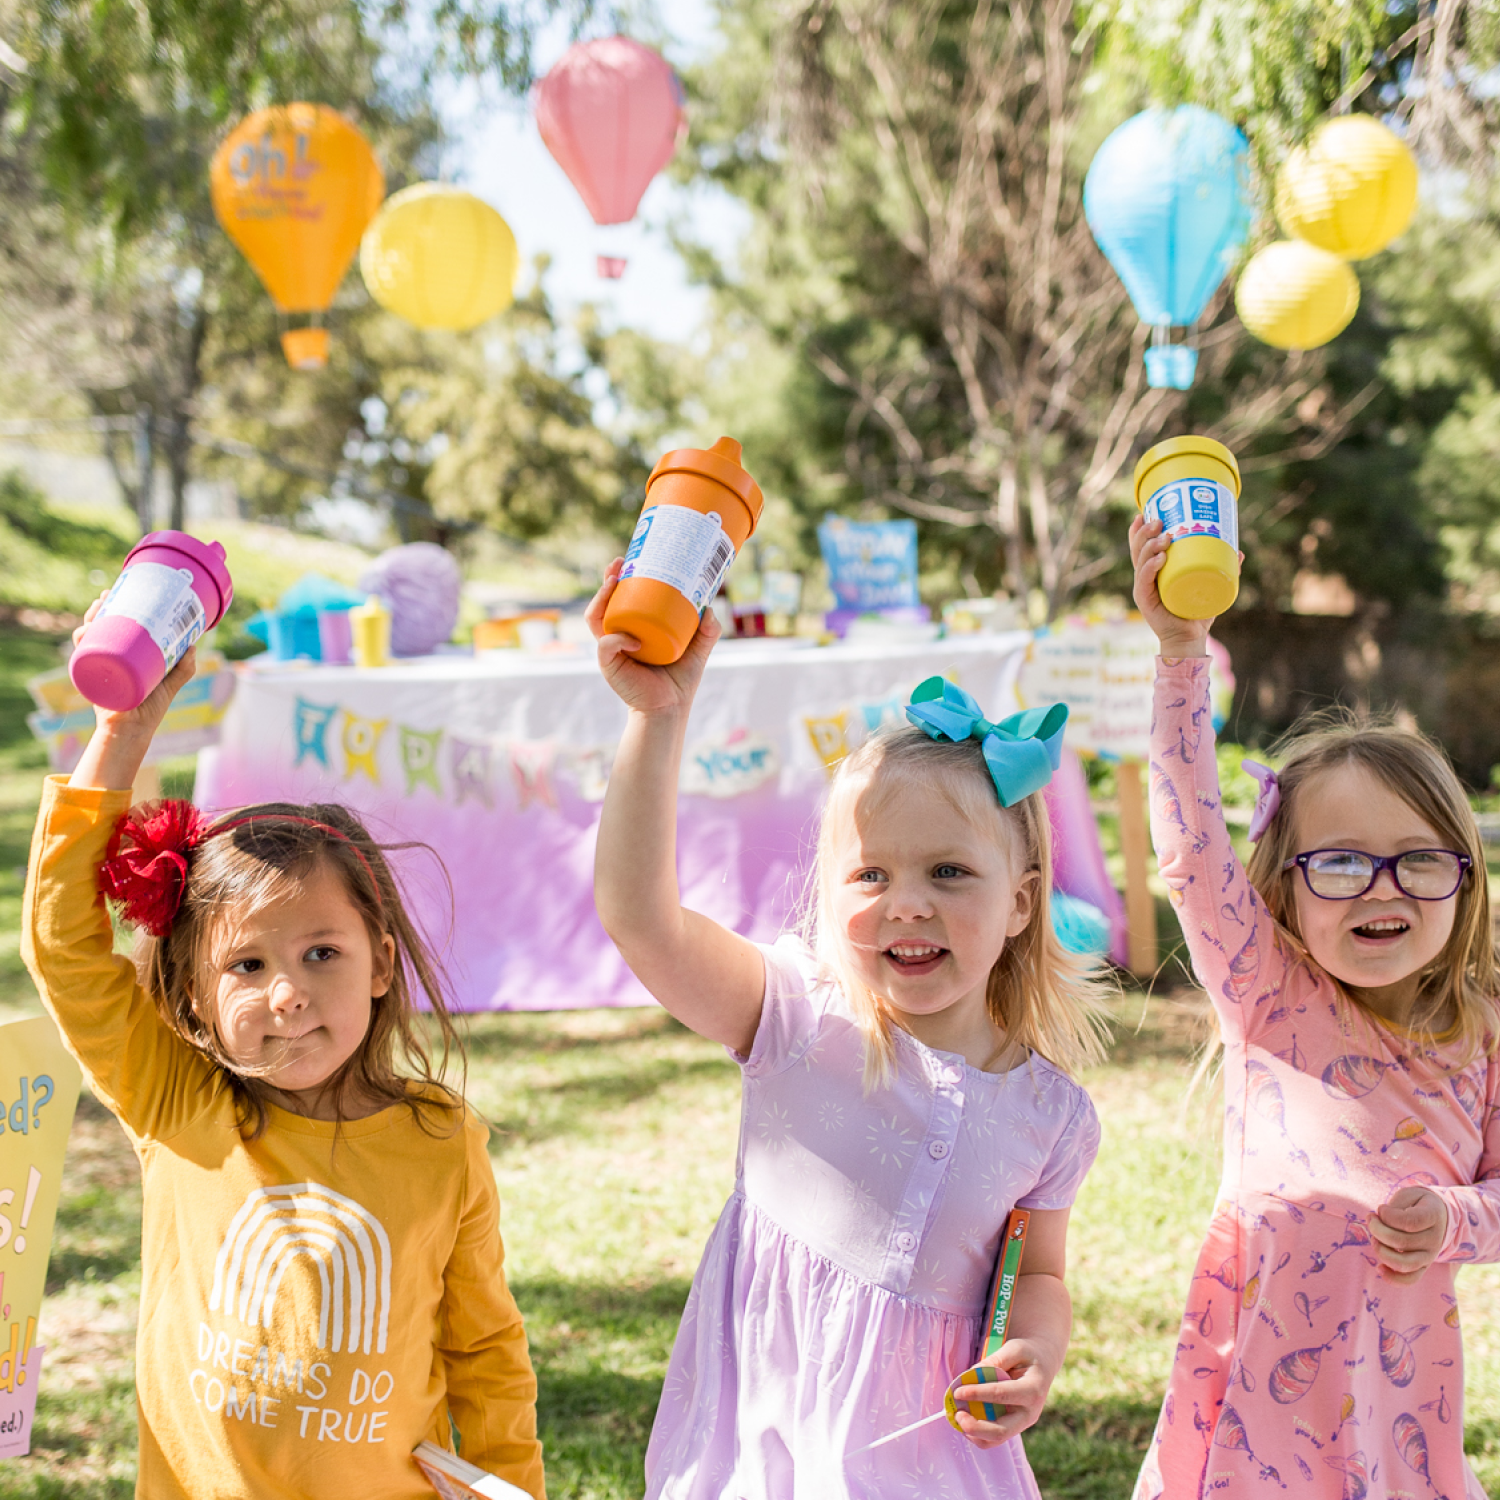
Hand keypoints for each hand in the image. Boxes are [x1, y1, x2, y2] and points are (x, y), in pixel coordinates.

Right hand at [68, 591, 199, 790]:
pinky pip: (83, 657)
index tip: (120, 592)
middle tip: (108, 596)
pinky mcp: (93, 678)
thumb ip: (184, 666)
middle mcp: (108, 658)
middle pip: (98, 627)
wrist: (136, 730)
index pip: (114, 627)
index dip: (114, 609)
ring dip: (89, 619)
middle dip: (98, 608)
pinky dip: (83, 642)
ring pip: (87, 637)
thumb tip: (194, 643)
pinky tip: (86, 631)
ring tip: (99, 608)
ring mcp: (98, 666)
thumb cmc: (150, 707)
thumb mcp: (170, 682)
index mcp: (123, 655)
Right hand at [585, 558, 719, 718]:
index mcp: (634, 627)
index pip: (621, 598)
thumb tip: (709, 607)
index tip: (628, 559)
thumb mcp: (698, 648)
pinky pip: (606, 646)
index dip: (619, 577)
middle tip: (618, 564)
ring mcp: (611, 649)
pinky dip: (617, 639)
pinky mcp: (609, 665)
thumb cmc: (680, 678)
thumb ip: (708, 629)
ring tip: (614, 583)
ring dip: (601, 598)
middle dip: (607, 580)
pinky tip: (633, 640)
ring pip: (595, 618)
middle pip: (603, 602)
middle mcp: (618, 635)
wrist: (670, 708)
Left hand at [946, 1340, 1056, 1449]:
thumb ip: (994, 1361)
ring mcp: (1022, 1423)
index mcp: (1032, 1391)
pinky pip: (995, 1438)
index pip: (1001, 1395)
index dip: (977, 1394)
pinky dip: (978, 1434)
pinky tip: (965, 1421)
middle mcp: (1029, 1413)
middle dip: (976, 1427)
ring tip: (958, 1418)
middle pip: (1002, 1431)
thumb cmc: (1027, 1355)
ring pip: (997, 1439)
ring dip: (974, 1434)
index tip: (957, 1392)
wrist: (1043, 1365)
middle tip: (957, 1415)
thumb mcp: (1014, 1349)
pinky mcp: (1015, 1427)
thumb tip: (971, 1375)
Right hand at [1129, 515, 1212, 658]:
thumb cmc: (1196, 613)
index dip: (1139, 530)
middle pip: (1137, 549)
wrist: (1189, 639)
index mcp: (1153, 572)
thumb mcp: (1209, 585)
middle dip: (1145, 532)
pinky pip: (1144, 580)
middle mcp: (1144, 578)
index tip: (1146, 512)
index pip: (1140, 547)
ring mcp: (1142, 589)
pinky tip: (1160, 558)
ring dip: (1149, 546)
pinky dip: (1150, 568)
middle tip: (1159, 520)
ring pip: (1139, 561)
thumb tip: (1239, 552)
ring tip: (1165, 537)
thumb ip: (1223, 569)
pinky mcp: (1146, 601)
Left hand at [1370, 1187, 1448, 1283]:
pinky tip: (1379, 1268)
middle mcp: (1434, 1239)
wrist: (1439, 1216)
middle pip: (1401, 1242)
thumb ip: (1395, 1207)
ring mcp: (1429, 1255)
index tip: (1381, 1208)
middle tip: (1371, 1219)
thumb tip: (1380, 1221)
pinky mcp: (1423, 1266)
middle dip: (1377, 1230)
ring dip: (1381, 1251)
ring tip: (1374, 1239)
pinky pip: (1411, 1279)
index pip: (1409, 1222)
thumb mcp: (1409, 1195)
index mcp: (1432, 1217)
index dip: (1388, 1215)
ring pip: (1404, 1263)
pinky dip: (1393, 1278)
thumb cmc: (1417, 1203)